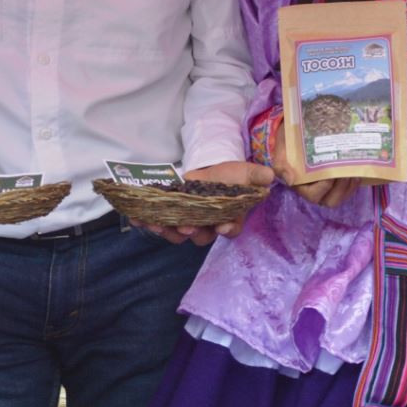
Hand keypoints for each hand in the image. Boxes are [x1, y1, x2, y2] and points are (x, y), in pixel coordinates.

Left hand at [133, 161, 276, 246]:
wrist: (209, 171)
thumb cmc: (230, 175)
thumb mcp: (245, 172)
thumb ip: (256, 176)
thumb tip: (269, 177)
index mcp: (228, 219)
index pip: (229, 229)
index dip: (226, 228)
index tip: (222, 225)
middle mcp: (208, 226)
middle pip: (200, 236)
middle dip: (192, 232)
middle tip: (186, 227)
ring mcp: (188, 222)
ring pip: (178, 234)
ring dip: (167, 231)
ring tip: (157, 223)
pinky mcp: (171, 215)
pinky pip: (160, 223)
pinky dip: (147, 221)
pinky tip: (136, 217)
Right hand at [272, 126, 359, 208]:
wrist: (299, 131)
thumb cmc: (290, 141)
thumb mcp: (282, 150)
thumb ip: (282, 164)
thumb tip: (290, 180)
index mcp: (300, 185)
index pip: (314, 195)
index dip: (324, 188)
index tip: (330, 174)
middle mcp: (314, 189)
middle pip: (330, 201)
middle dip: (341, 189)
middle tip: (346, 174)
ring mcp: (326, 187)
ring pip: (341, 196)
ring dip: (349, 187)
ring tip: (353, 171)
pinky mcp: (336, 182)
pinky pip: (348, 190)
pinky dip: (354, 183)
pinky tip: (357, 171)